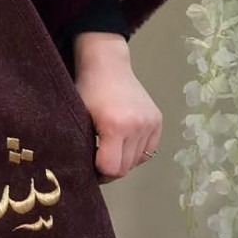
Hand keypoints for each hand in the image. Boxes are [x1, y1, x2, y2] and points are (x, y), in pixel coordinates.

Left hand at [72, 33, 162, 183]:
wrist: (107, 65)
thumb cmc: (87, 90)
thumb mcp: (79, 118)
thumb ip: (85, 146)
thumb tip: (86, 172)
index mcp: (115, 126)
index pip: (111, 168)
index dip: (99, 172)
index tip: (89, 167)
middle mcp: (137, 126)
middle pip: (125, 167)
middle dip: (110, 168)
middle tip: (98, 160)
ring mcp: (150, 123)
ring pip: (137, 161)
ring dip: (123, 160)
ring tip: (110, 148)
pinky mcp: (157, 120)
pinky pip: (149, 150)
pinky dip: (136, 152)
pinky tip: (124, 142)